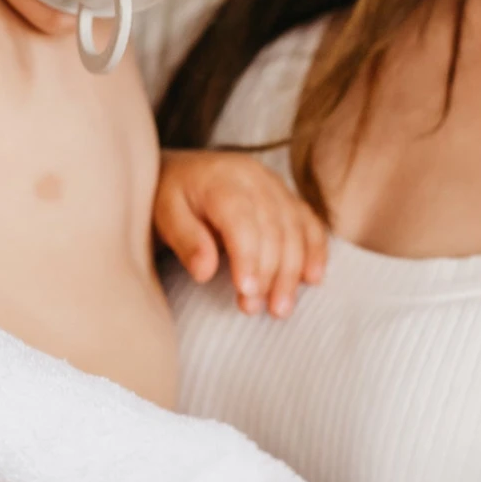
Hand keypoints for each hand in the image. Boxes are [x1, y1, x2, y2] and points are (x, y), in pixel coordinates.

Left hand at [155, 149, 327, 317]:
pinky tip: (312, 279)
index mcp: (222, 181)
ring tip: (281, 307)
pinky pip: (309, 222)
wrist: (182, 171)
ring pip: (295, 229)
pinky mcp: (287, 196)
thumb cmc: (171, 197)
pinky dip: (315, 250)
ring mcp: (275, 186)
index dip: (248, 259)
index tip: (246, 291)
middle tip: (256, 309)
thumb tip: (204, 272)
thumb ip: (185, 241)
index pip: (242, 222)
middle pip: (274, 229)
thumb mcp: (165, 215)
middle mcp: (255, 179)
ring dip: (292, 271)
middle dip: (270, 274)